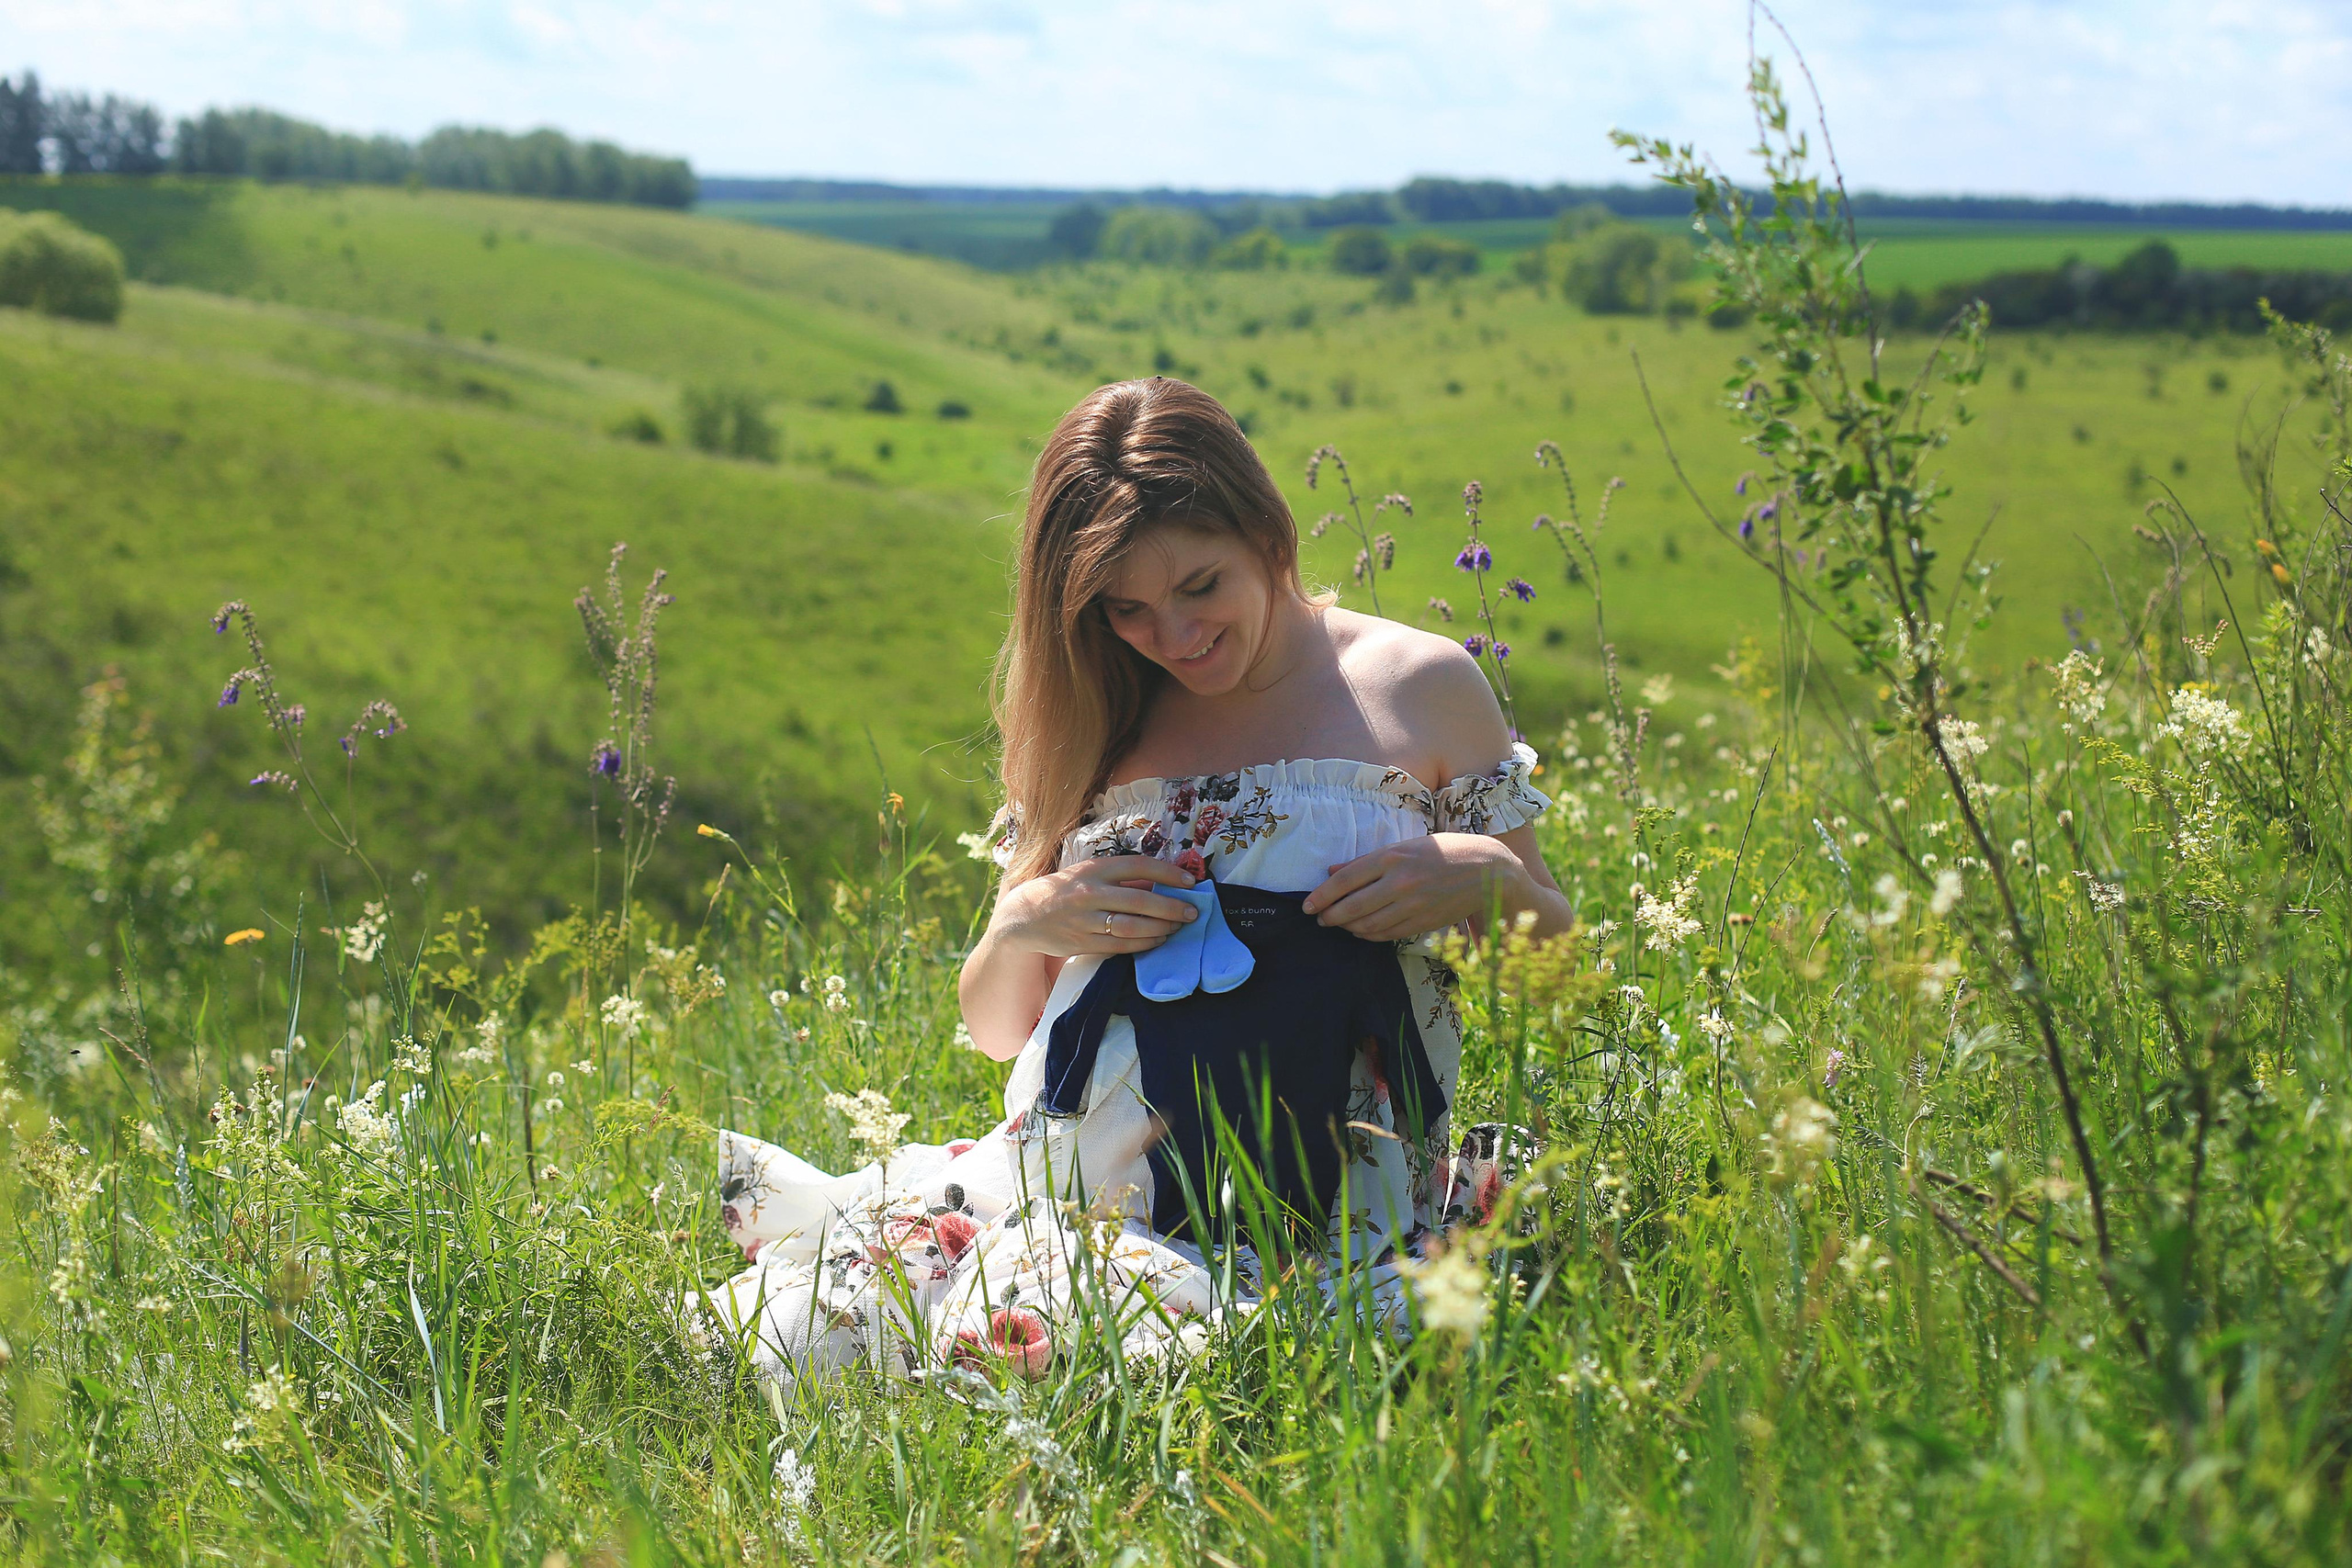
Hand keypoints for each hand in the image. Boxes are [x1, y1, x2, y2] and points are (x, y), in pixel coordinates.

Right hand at [991, 855, 1199, 957]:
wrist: (1023, 915)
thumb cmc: (1064, 891)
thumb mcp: (1088, 874)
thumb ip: (1120, 878)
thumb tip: (1161, 882)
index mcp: (1094, 869)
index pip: (1138, 865)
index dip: (1167, 872)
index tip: (1190, 881)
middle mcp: (1089, 892)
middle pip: (1139, 899)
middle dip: (1171, 907)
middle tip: (1192, 912)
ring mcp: (1084, 920)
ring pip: (1132, 926)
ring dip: (1160, 928)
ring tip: (1178, 927)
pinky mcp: (1082, 943)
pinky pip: (1120, 946)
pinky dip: (1144, 944)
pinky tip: (1158, 940)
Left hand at [1301, 833, 1529, 941]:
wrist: (1487, 871)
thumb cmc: (1443, 852)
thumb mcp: (1404, 846)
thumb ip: (1366, 860)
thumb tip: (1331, 870)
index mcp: (1393, 856)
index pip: (1345, 880)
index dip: (1321, 895)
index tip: (1307, 905)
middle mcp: (1400, 882)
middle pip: (1352, 906)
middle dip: (1329, 915)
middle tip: (1319, 918)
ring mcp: (1413, 905)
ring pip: (1368, 925)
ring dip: (1347, 927)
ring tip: (1338, 924)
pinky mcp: (1423, 922)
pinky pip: (1387, 934)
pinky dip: (1369, 935)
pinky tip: (1361, 931)